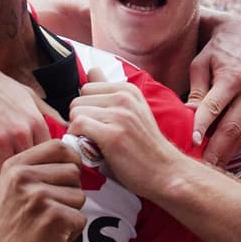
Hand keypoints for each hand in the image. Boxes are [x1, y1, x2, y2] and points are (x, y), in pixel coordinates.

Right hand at [0, 53, 60, 186]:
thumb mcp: (27, 94)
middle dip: (29, 177)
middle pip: (30, 168)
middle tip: (27, 185)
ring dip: (8, 180)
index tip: (41, 173)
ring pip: (7, 173)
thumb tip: (69, 128)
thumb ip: (47, 113)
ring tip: (9, 185)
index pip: (49, 156)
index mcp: (33, 121)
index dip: (46, 166)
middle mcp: (17, 132)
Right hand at [0, 140, 86, 241]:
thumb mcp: (12, 188)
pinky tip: (50, 238)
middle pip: (74, 172)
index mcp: (15, 165)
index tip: (63, 180)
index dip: (70, 161)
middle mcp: (25, 177)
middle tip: (47, 211)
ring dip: (70, 214)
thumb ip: (37, 170)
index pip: (59, 146)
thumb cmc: (9, 227)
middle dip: (69, 193)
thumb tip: (75, 156)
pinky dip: (71, 233)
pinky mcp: (53, 217)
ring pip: (80, 196)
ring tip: (46, 225)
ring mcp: (39, 196)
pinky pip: (80, 219)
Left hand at [67, 68, 183, 196]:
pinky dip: (76, 139)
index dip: (87, 109)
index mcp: (128, 90)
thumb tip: (92, 69)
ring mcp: (120, 115)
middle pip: (77, 100)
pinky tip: (89, 148)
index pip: (87, 88)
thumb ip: (109, 91)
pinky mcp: (112, 135)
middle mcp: (124, 98)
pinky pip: (77, 126)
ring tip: (94, 143)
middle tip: (94, 136)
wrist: (166, 172)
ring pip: (75, 113)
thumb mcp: (131, 111)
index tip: (98, 124)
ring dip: (78, 131)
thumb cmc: (144, 145)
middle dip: (80, 119)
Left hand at [189, 15, 240, 165]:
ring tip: (207, 169)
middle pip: (231, 128)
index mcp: (232, 77)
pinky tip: (222, 158)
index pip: (214, 107)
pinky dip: (236, 146)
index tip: (191, 143)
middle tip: (198, 169)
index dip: (202, 126)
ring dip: (225, 154)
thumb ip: (196, 90)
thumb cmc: (215, 52)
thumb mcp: (200, 64)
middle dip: (214, 151)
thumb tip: (188, 114)